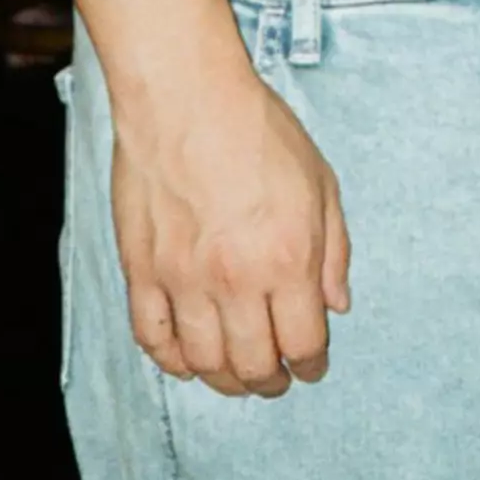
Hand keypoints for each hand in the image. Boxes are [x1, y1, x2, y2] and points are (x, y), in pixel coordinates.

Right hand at [110, 63, 351, 397]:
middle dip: (271, 382)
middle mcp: (235, 280)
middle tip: (276, 378)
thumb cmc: (256, 130)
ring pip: (202, 363)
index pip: (303, 344)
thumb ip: (334, 251)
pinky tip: (185, 360)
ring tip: (234, 374)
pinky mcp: (142, 270)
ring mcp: (183, 279)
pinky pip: (152, 338)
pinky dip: (169, 360)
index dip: (311, 365)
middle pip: (253, 366)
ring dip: (224, 380)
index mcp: (287, 260)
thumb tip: (337, 304)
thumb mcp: (321, 183)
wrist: (185, 97)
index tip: (311, 366)